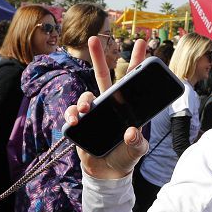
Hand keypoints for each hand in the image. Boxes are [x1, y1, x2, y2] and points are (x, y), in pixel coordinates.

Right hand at [64, 36, 148, 179]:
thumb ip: (137, 143)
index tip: (140, 43)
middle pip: (103, 76)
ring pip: (85, 97)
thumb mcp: (137, 151)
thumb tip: (131, 132)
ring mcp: (94, 113)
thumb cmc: (125, 157)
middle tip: (93, 37)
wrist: (107, 173)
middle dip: (98, 56)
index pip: (132, 80)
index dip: (136, 61)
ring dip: (83, 100)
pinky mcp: (80, 124)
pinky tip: (75, 120)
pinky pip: (72, 114)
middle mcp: (109, 105)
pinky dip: (71, 114)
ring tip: (86, 111)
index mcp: (126, 106)